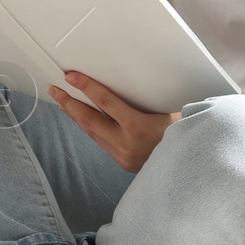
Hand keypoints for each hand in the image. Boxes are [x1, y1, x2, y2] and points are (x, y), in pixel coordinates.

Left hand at [49, 71, 181, 172]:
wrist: (190, 167)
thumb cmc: (183, 133)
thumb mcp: (168, 111)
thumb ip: (146, 101)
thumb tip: (129, 83)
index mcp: (138, 127)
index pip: (106, 102)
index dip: (86, 87)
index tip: (71, 77)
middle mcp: (126, 143)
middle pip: (89, 120)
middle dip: (69, 103)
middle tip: (55, 91)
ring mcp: (122, 156)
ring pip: (92, 133)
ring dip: (77, 117)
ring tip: (64, 103)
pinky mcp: (122, 163)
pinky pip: (101, 143)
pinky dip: (91, 130)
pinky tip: (84, 121)